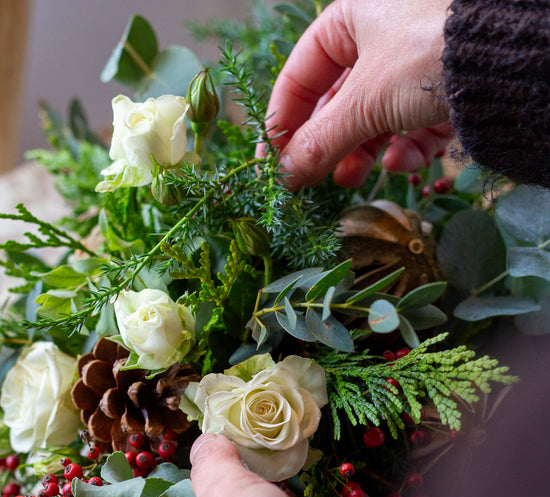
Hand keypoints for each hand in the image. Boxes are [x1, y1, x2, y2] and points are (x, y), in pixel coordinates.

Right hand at [261, 0, 451, 188]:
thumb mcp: (364, 102)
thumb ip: (319, 142)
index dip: (283, 123)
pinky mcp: (445, 90)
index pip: (301, 76)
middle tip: (313, 182)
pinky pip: (412, 124)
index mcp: (352, 16)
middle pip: (338, 102)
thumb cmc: (427, 56)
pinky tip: (402, 162)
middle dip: (328, 146)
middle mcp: (382, 35)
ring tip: (354, 179)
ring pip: (375, 119)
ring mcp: (415, 63)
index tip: (272, 165)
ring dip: (362, 153)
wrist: (510, 64)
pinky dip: (405, 148)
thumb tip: (283, 177)